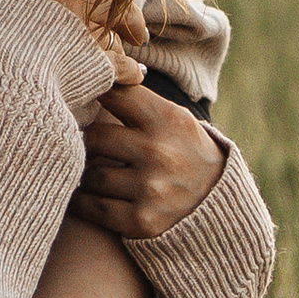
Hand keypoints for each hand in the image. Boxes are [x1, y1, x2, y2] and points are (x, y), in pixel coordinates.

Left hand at [69, 79, 222, 244]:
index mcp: (168, 119)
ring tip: (86, 168)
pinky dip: (84, 202)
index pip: (115, 94)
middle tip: (79, 141)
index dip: (93, 94)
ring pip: (91, 174)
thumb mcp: (173, 118)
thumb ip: (135, 100)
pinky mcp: (142, 222)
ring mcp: (151, 189)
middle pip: (95, 137)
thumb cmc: (184, 152)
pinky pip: (92, 208)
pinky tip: (86, 194)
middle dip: (86, 140)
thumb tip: (93, 75)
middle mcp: (159, 153)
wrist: (219, 205)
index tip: (81, 99)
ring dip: (84, 173)